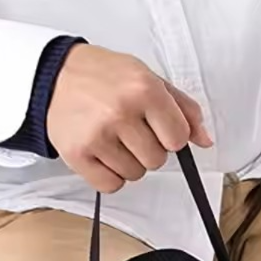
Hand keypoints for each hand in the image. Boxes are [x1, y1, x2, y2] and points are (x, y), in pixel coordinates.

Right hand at [47, 44, 212, 192]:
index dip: (171, 136)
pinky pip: (111, 185)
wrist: (55, 75)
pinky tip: (102, 154)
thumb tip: (205, 140)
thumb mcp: (150, 79)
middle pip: (157, 160)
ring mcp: (97, 135)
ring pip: (135, 174)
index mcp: (144, 89)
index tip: (158, 127)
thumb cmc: (106, 77)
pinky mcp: (77, 154)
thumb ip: (183, 109)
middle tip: (131, 130)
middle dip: (149, 149)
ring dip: (129, 162)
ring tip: (114, 139)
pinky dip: (110, 175)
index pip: (178, 139)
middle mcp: (121, 112)